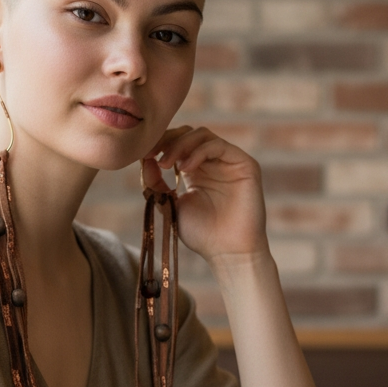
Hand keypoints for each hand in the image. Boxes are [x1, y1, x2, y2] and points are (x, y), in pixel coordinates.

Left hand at [142, 125, 267, 268]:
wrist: (228, 253)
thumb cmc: (202, 235)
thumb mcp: (171, 206)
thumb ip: (156, 184)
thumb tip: (144, 160)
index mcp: (197, 170)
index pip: (178, 143)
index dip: (160, 144)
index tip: (143, 154)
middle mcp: (213, 163)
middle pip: (189, 133)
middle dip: (167, 140)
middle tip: (152, 154)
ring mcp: (229, 162)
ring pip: (202, 135)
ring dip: (180, 145)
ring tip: (165, 164)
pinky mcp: (245, 164)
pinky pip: (219, 145)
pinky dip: (198, 152)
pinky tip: (184, 168)